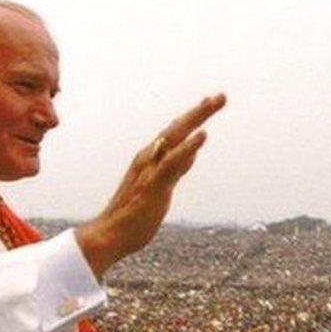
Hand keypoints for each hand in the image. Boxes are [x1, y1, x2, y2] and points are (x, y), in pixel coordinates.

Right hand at [76, 94, 226, 276]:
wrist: (109, 235)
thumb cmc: (133, 216)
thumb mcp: (161, 187)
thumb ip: (176, 169)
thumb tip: (192, 154)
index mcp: (149, 159)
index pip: (175, 133)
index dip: (193, 117)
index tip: (210, 102)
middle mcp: (149, 158)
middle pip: (177, 128)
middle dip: (200, 111)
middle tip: (221, 96)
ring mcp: (151, 169)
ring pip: (176, 137)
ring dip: (196, 118)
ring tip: (213, 102)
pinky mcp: (154, 184)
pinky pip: (173, 162)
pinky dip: (188, 147)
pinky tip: (202, 135)